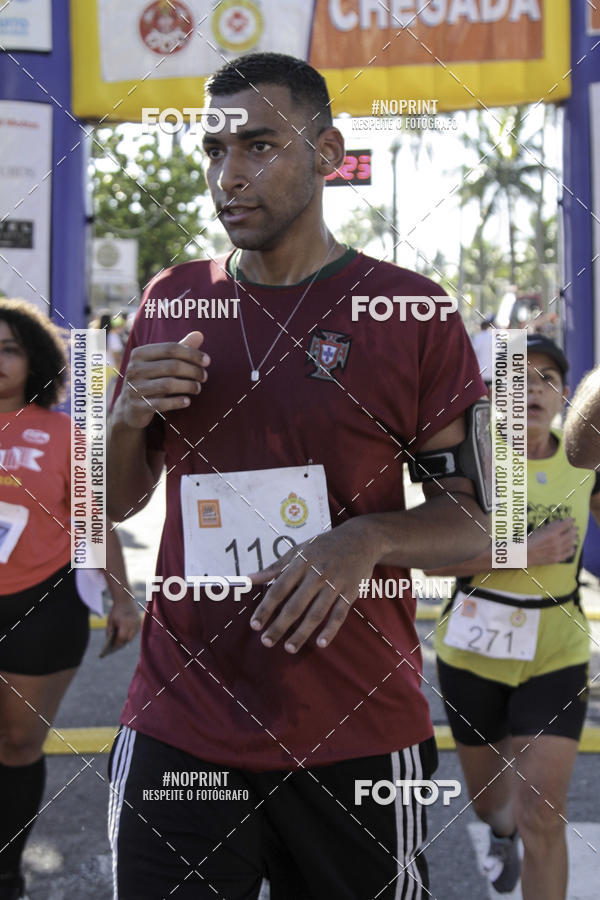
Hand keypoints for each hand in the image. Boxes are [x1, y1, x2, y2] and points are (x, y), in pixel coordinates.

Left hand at [106, 595, 141, 648]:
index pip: (121, 637)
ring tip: (120, 643)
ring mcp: (138, 623)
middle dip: (122, 642)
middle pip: (128, 638)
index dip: (117, 643)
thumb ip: (109, 632)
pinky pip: (135, 631)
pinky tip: (124, 635)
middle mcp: (133, 624)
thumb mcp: (110, 621)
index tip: (112, 647)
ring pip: (132, 635)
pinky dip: (130, 633)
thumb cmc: (116, 610)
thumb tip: (110, 642)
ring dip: (126, 638)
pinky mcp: (140, 621)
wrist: (125, 599)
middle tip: (116, 647)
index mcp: (125, 623)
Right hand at [113, 331, 209, 428]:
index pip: (171, 348)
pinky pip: (161, 403)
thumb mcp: (162, 363)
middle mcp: (134, 369)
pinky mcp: (137, 406)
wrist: (130, 407)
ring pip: (168, 385)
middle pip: (172, 366)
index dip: (192, 354)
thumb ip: (180, 349)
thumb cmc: (151, 380)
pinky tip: (187, 401)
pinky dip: (177, 402)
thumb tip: (199, 335)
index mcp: (140, 353)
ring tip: (198, 388)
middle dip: (193, 371)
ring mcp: (134, 388)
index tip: (207, 361)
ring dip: (188, 386)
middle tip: (204, 377)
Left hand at [248, 520, 379, 652]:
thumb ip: (274, 567)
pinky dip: (330, 630)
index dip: (266, 608)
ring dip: (302, 633)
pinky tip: (320, 643)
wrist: (360, 539)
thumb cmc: (323, 546)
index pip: (279, 589)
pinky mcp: (350, 592)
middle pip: (295, 605)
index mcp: (301, 563)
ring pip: (316, 613)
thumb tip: (248, 578)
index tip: (255, 624)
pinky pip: (339, 614)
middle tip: (266, 642)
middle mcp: (317, 574)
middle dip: (280, 625)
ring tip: (289, 648)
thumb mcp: (298, 550)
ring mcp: (335, 584)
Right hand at [527, 517, 577, 565]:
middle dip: (573, 529)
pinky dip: (572, 549)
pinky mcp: (557, 558)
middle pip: (570, 534)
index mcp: (552, 534)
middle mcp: (557, 542)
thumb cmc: (530, 541)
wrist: (524, 555)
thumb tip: (559, 522)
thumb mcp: (539, 530)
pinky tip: (572, 547)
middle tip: (575, 528)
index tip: (571, 519)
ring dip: (574, 538)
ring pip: (571, 543)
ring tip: (574, 536)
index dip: (570, 521)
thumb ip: (550, 526)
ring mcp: (558, 551)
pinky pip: (569, 553)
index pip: (565, 525)